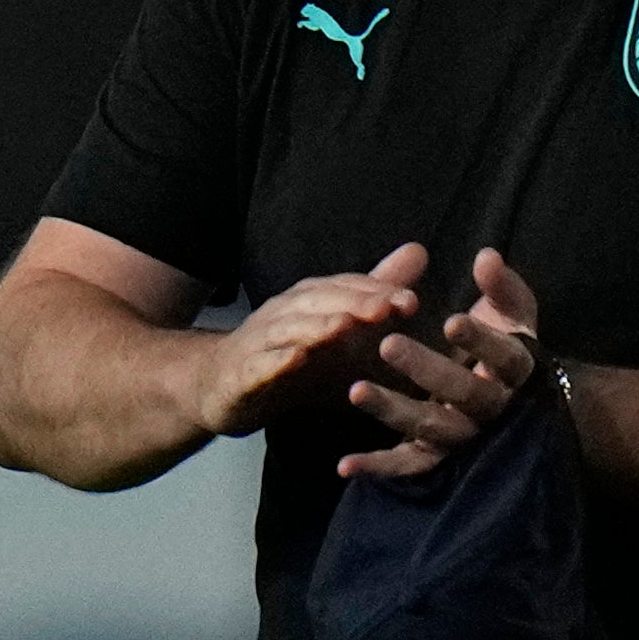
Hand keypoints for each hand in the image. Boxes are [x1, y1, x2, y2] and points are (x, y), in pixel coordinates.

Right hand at [198, 243, 420, 440]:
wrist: (219, 388)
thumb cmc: (287, 355)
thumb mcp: (337, 326)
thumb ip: (375, 294)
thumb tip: (418, 251)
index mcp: (308, 301)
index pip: (345, 288)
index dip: (377, 291)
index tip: (412, 301)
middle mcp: (282, 314)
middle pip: (318, 302)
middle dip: (353, 303)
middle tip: (387, 308)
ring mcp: (258, 343)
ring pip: (287, 329)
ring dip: (315, 326)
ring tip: (342, 327)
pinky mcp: (240, 375)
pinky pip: (257, 365)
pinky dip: (274, 361)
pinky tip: (294, 360)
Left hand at [347, 245, 536, 479]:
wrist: (517, 402)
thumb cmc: (507, 346)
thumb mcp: (512, 315)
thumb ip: (501, 287)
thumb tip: (486, 255)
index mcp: (516, 370)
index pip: (504, 356)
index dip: (481, 340)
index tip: (451, 320)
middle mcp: (492, 407)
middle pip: (462, 392)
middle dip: (426, 369)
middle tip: (387, 344)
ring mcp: (464, 434)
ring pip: (431, 426)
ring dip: (393, 410)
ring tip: (356, 390)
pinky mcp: (436, 456)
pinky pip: (408, 465)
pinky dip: (377, 467)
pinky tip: (344, 465)